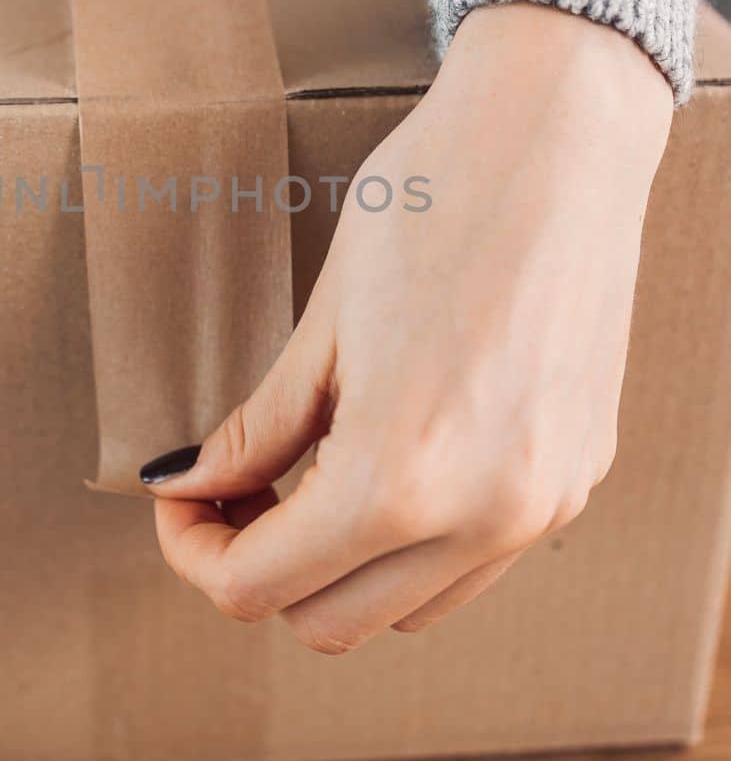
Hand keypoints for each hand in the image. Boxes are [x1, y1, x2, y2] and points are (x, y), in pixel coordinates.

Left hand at [145, 5, 672, 651]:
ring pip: (406, 609)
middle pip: (328, 623)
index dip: (195, 552)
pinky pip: (474, 561)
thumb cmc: (435, 201)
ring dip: (340, 568)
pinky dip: (414, 542)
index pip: (259, 586)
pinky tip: (390, 466)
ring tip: (310, 479)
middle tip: (232, 492)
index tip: (182, 504)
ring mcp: (541, 506)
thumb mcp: (322, 322)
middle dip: (260, 567)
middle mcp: (482, 516)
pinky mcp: (579, 478)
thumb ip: (255, 429)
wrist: (560, 137)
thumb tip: (189, 486)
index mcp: (398, 478)